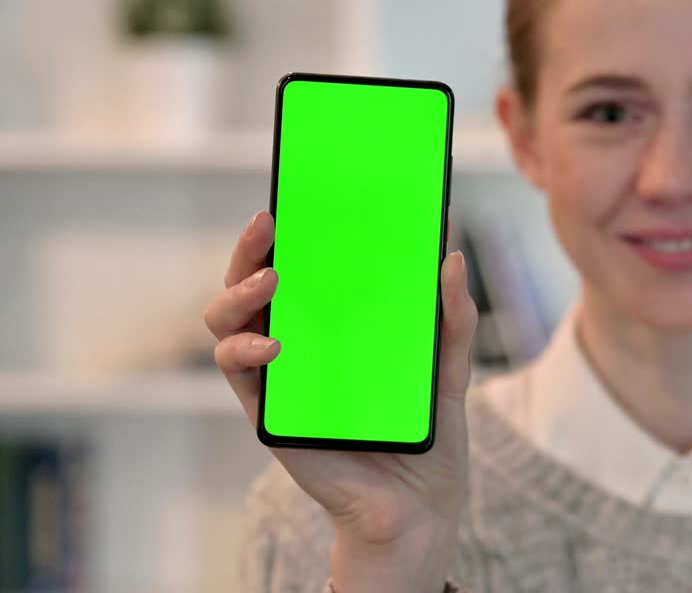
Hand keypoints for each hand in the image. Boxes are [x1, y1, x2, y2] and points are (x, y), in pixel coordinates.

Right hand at [204, 211, 476, 592]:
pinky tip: (274, 342)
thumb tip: (452, 258)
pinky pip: (236, 369)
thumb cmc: (428, 433)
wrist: (418, 507)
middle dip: (251, 246)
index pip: (306, 265)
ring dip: (239, 290)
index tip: (302, 194)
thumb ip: (453, 319)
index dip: (296, 228)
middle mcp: (300, 339)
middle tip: (271, 220)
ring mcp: (278, 373)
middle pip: (254, 281)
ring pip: (228, 318)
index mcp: (338, 322)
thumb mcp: (450, 369)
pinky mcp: (267, 410)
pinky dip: (244, 348)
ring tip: (273, 279)